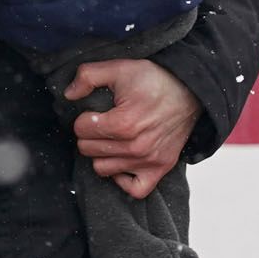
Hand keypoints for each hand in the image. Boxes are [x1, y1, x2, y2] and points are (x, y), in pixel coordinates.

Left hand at [65, 59, 200, 197]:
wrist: (189, 91)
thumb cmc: (155, 80)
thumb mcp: (119, 68)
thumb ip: (88, 76)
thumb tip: (69, 94)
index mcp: (123, 123)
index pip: (81, 130)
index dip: (83, 118)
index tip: (93, 112)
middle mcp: (136, 147)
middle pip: (88, 150)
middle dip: (89, 135)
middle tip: (100, 125)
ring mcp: (148, 160)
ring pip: (102, 169)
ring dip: (101, 154)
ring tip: (109, 140)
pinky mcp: (160, 168)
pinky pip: (134, 189)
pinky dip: (123, 178)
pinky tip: (120, 161)